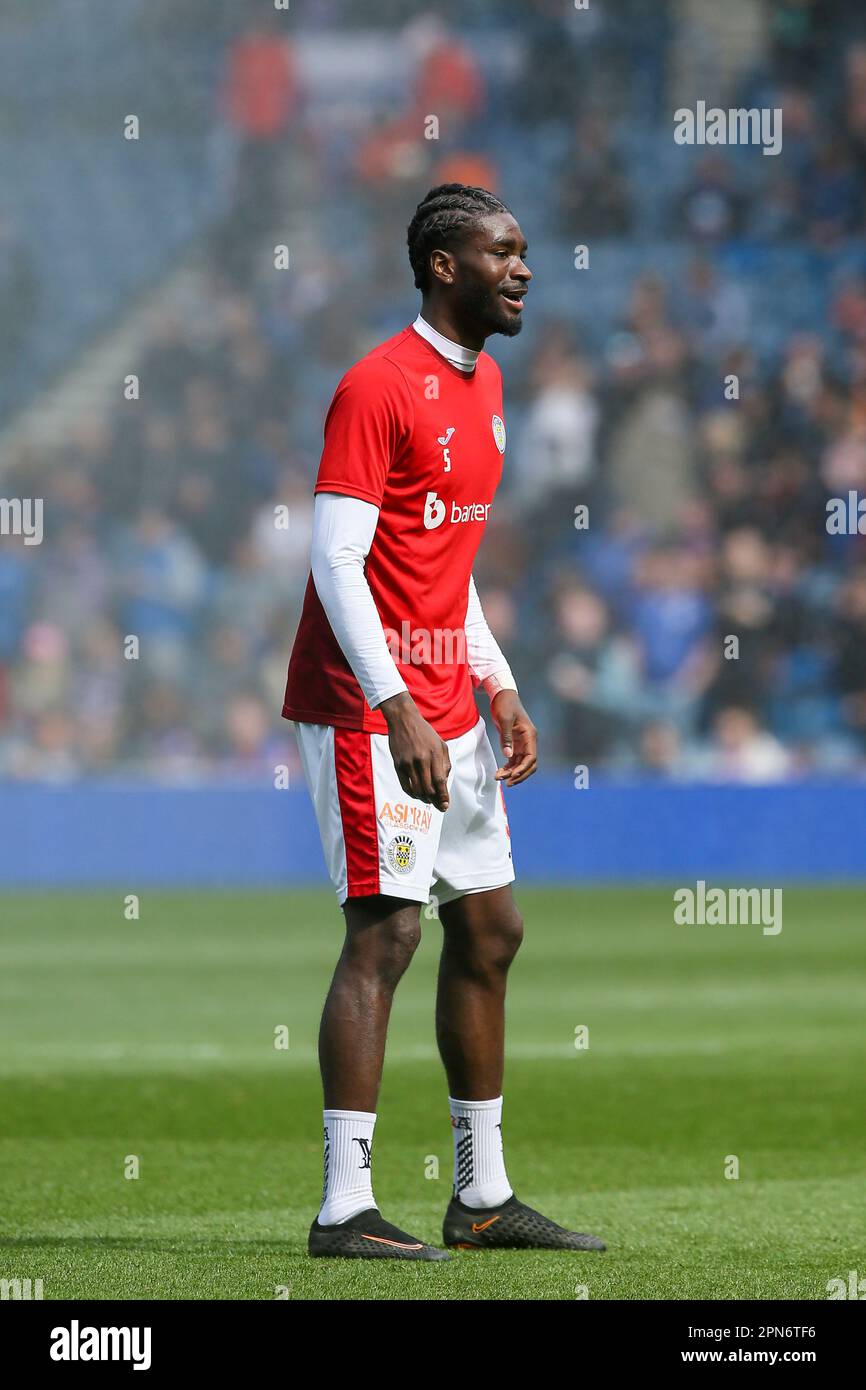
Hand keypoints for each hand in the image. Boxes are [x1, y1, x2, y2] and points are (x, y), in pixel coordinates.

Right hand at [378, 692, 450, 810]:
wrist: (404, 720)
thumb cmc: (425, 733)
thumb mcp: (441, 745)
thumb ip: (445, 764)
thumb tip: (444, 783)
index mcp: (435, 754)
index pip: (440, 781)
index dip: (443, 796)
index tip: (445, 806)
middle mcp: (421, 759)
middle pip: (428, 789)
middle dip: (434, 801)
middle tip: (438, 805)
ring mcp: (408, 762)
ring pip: (416, 790)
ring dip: (423, 799)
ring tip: (427, 799)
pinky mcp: (398, 764)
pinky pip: (405, 786)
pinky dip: (412, 794)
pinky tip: (416, 794)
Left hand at [490, 691, 536, 785]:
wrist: (502, 696)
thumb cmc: (505, 705)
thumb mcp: (504, 719)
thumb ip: (506, 738)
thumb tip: (508, 755)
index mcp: (530, 735)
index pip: (532, 757)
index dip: (524, 769)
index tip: (512, 775)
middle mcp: (529, 741)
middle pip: (529, 764)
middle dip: (519, 775)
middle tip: (506, 783)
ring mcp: (522, 743)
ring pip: (521, 764)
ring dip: (512, 773)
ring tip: (499, 778)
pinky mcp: (514, 744)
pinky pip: (514, 760)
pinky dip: (508, 768)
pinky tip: (500, 773)